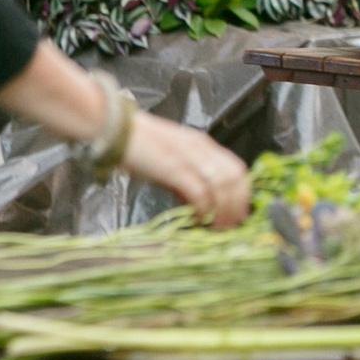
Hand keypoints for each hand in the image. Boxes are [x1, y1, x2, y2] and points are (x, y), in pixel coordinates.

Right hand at [120, 111, 250, 227]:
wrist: (117, 130)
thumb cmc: (141, 146)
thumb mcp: (171, 160)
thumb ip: (186, 180)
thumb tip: (197, 205)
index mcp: (203, 144)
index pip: (236, 168)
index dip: (242, 192)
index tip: (240, 213)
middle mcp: (201, 148)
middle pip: (233, 178)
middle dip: (237, 204)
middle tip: (232, 226)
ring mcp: (189, 157)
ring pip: (221, 186)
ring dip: (223, 211)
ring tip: (218, 228)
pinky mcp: (175, 169)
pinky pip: (199, 193)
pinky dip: (203, 210)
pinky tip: (199, 221)